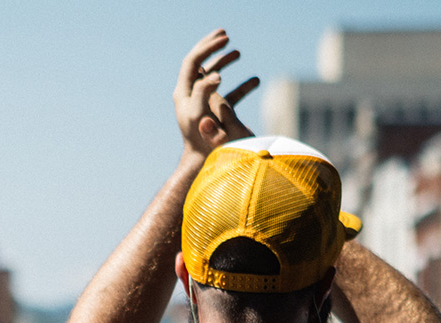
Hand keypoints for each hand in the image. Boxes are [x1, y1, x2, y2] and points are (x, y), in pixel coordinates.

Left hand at [175, 29, 257, 157]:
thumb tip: (215, 76)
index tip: (224, 39)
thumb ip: (205, 94)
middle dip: (212, 48)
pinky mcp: (216, 116)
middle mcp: (191, 99)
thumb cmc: (203, 146)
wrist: (207, 168)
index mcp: (184, 95)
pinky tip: (256, 80)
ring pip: (213, 78)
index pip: (192, 62)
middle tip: (225, 35)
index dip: (207, 47)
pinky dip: (240, 86)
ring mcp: (203, 106)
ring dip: (224, 63)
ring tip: (238, 52)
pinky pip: (228, 96)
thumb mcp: (202, 117)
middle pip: (199, 65)